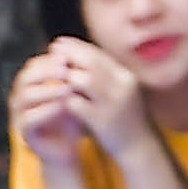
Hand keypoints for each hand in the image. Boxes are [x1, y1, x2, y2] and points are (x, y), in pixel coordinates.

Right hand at [12, 48, 91, 163]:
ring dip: (47, 89)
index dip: (49, 59)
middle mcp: (19, 97)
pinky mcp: (23, 132)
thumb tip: (81, 50)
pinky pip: (29, 118)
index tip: (69, 56)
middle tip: (66, 69)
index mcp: (29, 85)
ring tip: (68, 87)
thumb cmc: (70, 118)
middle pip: (25, 77)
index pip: (33, 65)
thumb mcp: (73, 94)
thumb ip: (72, 76)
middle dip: (46, 71)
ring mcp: (18, 115)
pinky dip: (46, 110)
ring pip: (25, 96)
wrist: (66, 149)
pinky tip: (63, 106)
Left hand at [25, 38, 148, 158]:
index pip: (98, 54)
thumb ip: (103, 73)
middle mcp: (122, 87)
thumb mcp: (119, 90)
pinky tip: (56, 98)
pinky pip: (76, 103)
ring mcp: (113, 104)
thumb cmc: (123, 115)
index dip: (76, 46)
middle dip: (67, 55)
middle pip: (90, 63)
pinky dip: (64, 98)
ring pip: (83, 80)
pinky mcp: (101, 121)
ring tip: (53, 75)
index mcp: (126, 77)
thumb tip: (76, 52)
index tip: (58, 43)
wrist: (137, 145)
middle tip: (50, 53)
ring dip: (65, 76)